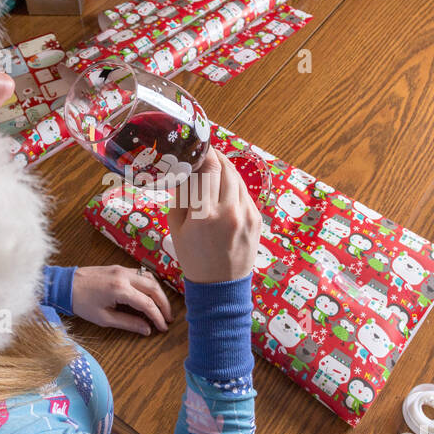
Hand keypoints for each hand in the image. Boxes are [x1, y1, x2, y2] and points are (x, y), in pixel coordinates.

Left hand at [72, 265, 172, 335]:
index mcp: (120, 290)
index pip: (147, 304)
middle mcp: (124, 276)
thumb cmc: (82, 303)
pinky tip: (150, 295)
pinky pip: (141, 274)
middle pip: (154, 288)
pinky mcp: (119, 268)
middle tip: (168, 318)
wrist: (66, 285)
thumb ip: (128, 323)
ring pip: (150, 278)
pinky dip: (150, 284)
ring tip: (162, 308)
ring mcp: (122, 270)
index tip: (163, 328)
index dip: (158, 317)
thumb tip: (147, 329)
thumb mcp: (104, 318)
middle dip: (164, 304)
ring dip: (159, 293)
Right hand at [166, 148, 262, 283]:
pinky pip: (245, 193)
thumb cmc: (193, 258)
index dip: (205, 152)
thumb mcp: (176, 227)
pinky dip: (234, 186)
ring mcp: (247, 215)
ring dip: (226, 170)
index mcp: (206, 214)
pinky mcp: (257, 219)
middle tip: (204, 153)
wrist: (220, 286)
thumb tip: (187, 170)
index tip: (197, 147)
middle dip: (216, 158)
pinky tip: (224, 189)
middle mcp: (230, 211)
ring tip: (213, 169)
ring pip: (238, 179)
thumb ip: (181, 196)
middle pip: (227, 168)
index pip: (210, 168)